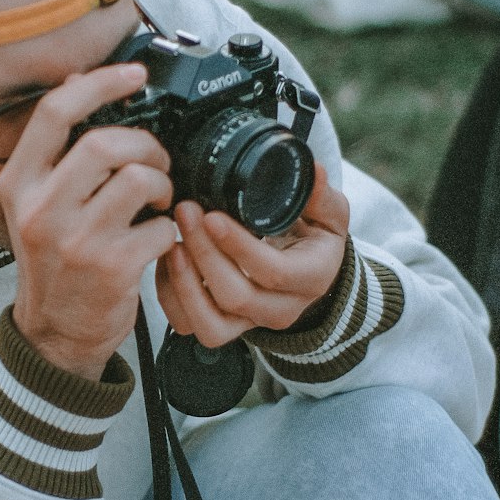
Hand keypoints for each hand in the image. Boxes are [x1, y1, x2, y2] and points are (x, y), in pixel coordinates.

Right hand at [0, 64, 177, 379]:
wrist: (55, 333)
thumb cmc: (53, 263)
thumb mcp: (34, 205)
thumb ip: (53, 152)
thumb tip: (76, 81)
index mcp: (18, 184)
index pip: (56, 112)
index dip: (100, 83)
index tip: (134, 75)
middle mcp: (41, 209)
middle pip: (106, 141)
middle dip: (145, 145)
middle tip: (155, 163)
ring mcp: (75, 240)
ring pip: (138, 179)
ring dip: (162, 185)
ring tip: (158, 201)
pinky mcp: (110, 267)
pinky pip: (158, 227)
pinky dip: (168, 231)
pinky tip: (157, 240)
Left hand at [156, 163, 350, 346]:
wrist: (306, 273)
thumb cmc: (314, 241)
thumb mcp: (329, 215)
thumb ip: (321, 195)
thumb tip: (314, 171)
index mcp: (311, 279)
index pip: (273, 272)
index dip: (239, 247)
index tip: (212, 216)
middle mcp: (281, 310)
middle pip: (235, 296)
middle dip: (204, 254)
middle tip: (186, 212)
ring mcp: (249, 323)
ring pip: (209, 323)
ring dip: (182, 282)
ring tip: (172, 240)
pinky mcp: (223, 327)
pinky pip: (188, 325)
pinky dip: (170, 295)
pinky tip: (170, 259)